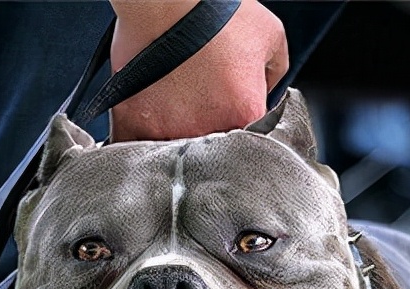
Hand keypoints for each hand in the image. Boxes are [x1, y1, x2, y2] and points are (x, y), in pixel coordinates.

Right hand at [108, 0, 287, 140]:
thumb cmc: (213, 9)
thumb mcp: (268, 34)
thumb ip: (275, 72)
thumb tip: (269, 90)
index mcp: (244, 115)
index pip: (251, 141)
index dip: (244, 128)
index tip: (234, 115)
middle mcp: (207, 132)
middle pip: (212, 153)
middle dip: (211, 135)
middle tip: (203, 104)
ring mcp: (168, 131)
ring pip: (175, 153)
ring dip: (177, 137)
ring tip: (175, 105)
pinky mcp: (134, 124)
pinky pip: (134, 147)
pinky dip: (138, 141)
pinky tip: (144, 124)